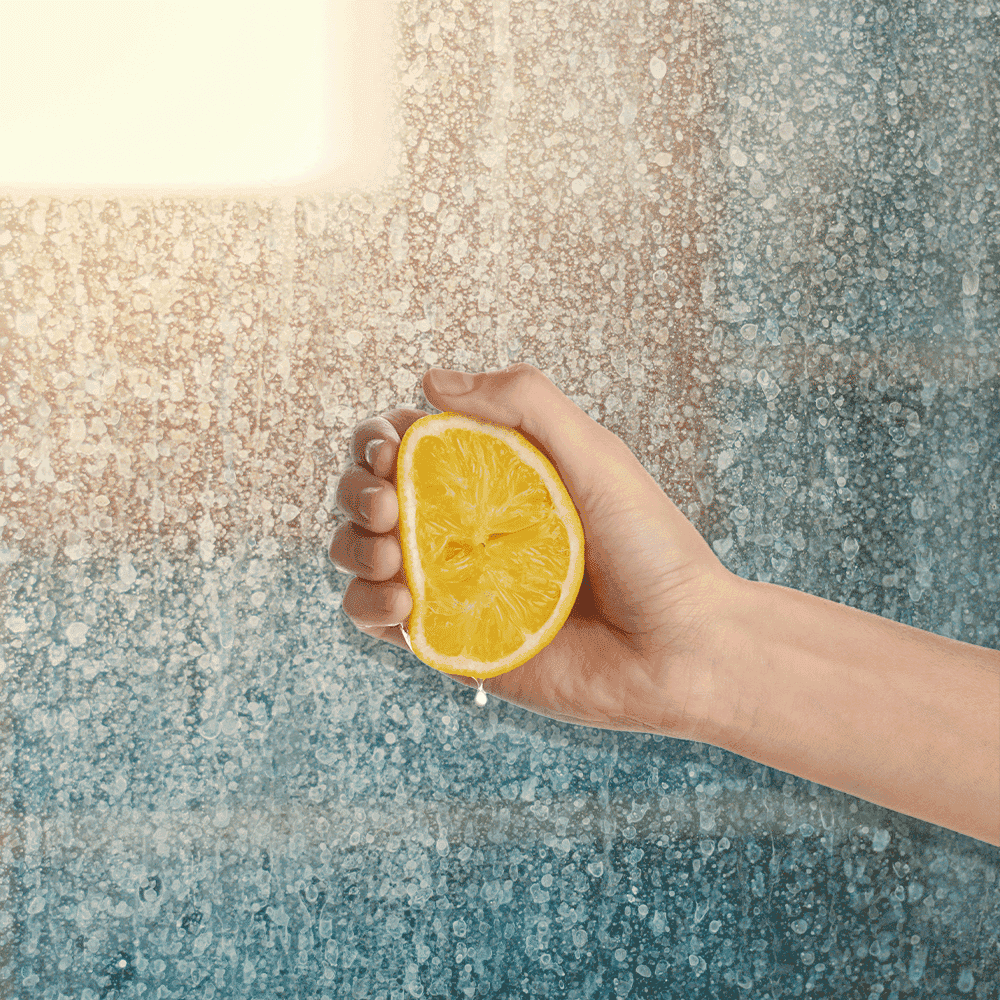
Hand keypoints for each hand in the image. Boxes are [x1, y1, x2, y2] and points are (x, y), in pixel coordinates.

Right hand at [329, 362, 740, 739]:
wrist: (678, 648)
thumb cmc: (650, 547)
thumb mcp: (594, 453)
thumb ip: (524, 401)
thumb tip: (430, 380)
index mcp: (495, 479)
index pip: (409, 447)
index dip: (380, 440)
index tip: (392, 449)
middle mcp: (466, 528)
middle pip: (373, 497)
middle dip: (358, 490)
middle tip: (388, 503)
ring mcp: (455, 586)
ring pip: (361, 554)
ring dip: (352, 545)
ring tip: (391, 552)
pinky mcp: (451, 642)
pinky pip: (377, 619)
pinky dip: (366, 604)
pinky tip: (402, 600)